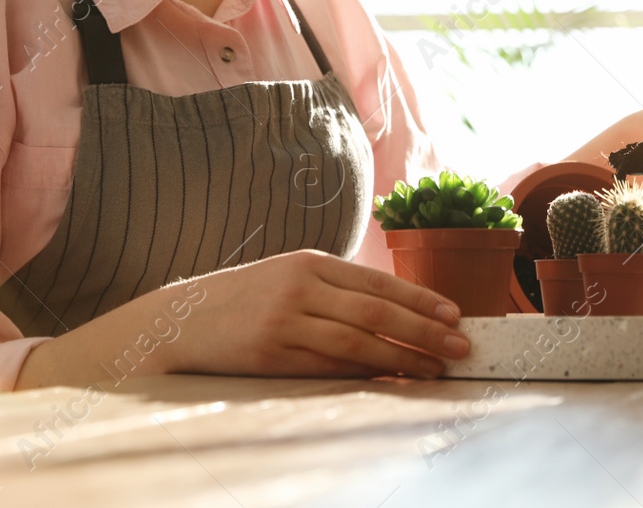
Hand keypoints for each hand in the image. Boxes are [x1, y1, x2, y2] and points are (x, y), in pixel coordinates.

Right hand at [166, 249, 468, 378]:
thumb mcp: (290, 278)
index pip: (378, 281)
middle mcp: (301, 286)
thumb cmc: (247, 300)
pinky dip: (365, 372)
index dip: (420, 298)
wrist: (182, 319)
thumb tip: (395, 314)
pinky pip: (329, 365)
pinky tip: (391, 378)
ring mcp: (285, 319)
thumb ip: (336, 290)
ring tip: (435, 368)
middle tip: (460, 345)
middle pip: (377, 309)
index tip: (454, 314)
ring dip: (403, 356)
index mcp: (311, 262)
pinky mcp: (271, 352)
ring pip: (358, 339)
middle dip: (424, 329)